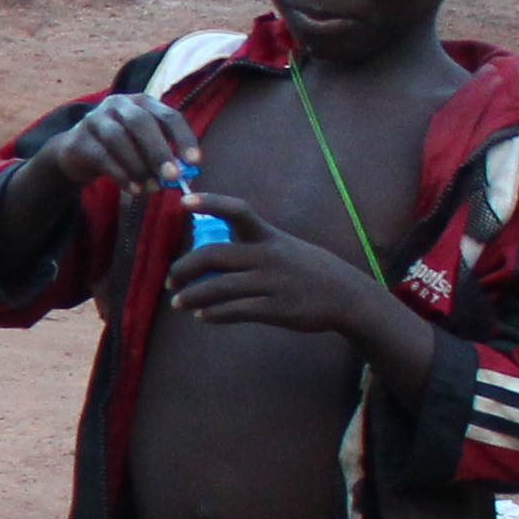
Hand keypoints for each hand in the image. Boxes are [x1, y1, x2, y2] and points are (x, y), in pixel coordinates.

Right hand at [45, 91, 195, 197]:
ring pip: (118, 138)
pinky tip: (133, 190)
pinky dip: (120, 175)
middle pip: (140, 122)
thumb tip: (186, 177)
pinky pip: (102, 157)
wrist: (77, 153)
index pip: (169, 116)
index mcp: (142, 102)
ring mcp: (95, 118)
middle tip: (173, 176)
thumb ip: (163, 156)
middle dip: (158, 150)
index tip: (195, 162)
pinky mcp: (78, 139)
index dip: (184, 138)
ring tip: (152, 188)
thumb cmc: (121, 149)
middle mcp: (118, 104)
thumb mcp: (144, 147)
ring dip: (138, 166)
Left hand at [164, 193, 390, 337]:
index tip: (184, 202)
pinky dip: (213, 314)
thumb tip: (212, 256)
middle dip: (184, 268)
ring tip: (178, 302)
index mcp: (269, 236)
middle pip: (214, 255)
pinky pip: (235, 310)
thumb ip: (252, 247)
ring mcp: (272, 283)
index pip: (238, 212)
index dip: (211, 203)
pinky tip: (202, 316)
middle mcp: (269, 256)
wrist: (348, 297)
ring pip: (219, 287)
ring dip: (192, 296)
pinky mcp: (276, 309)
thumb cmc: (310, 271)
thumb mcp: (286, 247)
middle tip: (170, 279)